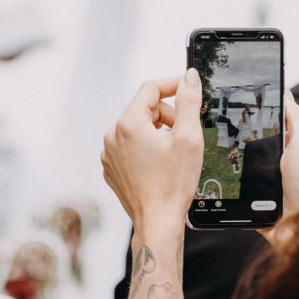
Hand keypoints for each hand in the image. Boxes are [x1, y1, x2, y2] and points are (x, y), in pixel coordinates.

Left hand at [101, 70, 203, 233]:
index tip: (189, 90)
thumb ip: (189, 101)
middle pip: (144, 109)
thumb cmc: (173, 184)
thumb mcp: (189, 137)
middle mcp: (112, 136)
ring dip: (157, 132)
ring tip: (173, 153)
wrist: (158, 221)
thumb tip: (189, 77)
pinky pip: (130, 147)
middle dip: (168, 115)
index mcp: (128, 123)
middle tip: (185, 135)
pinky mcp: (111, 168)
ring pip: (137, 128)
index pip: (151, 88)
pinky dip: (146, 148)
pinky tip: (160, 165)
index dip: (173, 85)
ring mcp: (109, 153)